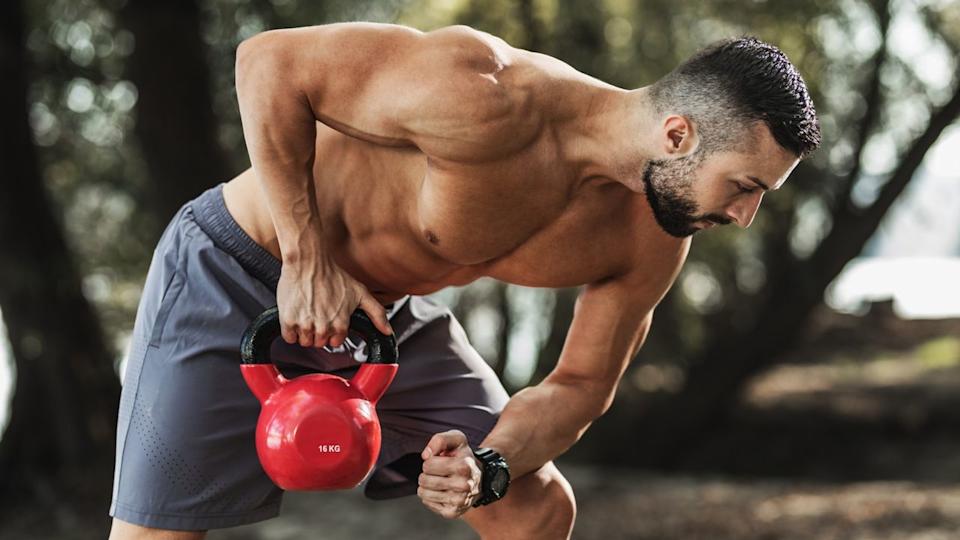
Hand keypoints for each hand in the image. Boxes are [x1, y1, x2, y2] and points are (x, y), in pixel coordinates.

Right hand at [276, 253, 392, 347]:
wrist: (309, 261)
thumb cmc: (334, 275)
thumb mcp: (361, 293)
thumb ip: (377, 313)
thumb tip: (388, 331)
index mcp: (341, 325)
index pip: (335, 342)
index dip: (332, 331)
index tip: (329, 319)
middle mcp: (323, 328)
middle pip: (319, 343)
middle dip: (318, 332)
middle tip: (317, 314)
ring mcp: (305, 325)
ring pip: (304, 342)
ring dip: (304, 331)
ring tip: (307, 313)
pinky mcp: (288, 320)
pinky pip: (288, 337)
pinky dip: (290, 330)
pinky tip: (296, 315)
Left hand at [418, 430, 481, 518]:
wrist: (480, 478)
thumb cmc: (463, 457)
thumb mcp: (457, 440)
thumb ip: (440, 440)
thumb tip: (425, 455)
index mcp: (464, 466)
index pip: (428, 464)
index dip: (430, 461)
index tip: (440, 461)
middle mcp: (463, 485)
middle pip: (424, 479)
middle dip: (427, 473)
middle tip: (439, 472)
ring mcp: (459, 501)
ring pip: (423, 493)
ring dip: (426, 485)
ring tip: (439, 481)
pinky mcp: (452, 512)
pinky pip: (427, 502)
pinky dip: (430, 496)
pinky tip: (442, 491)